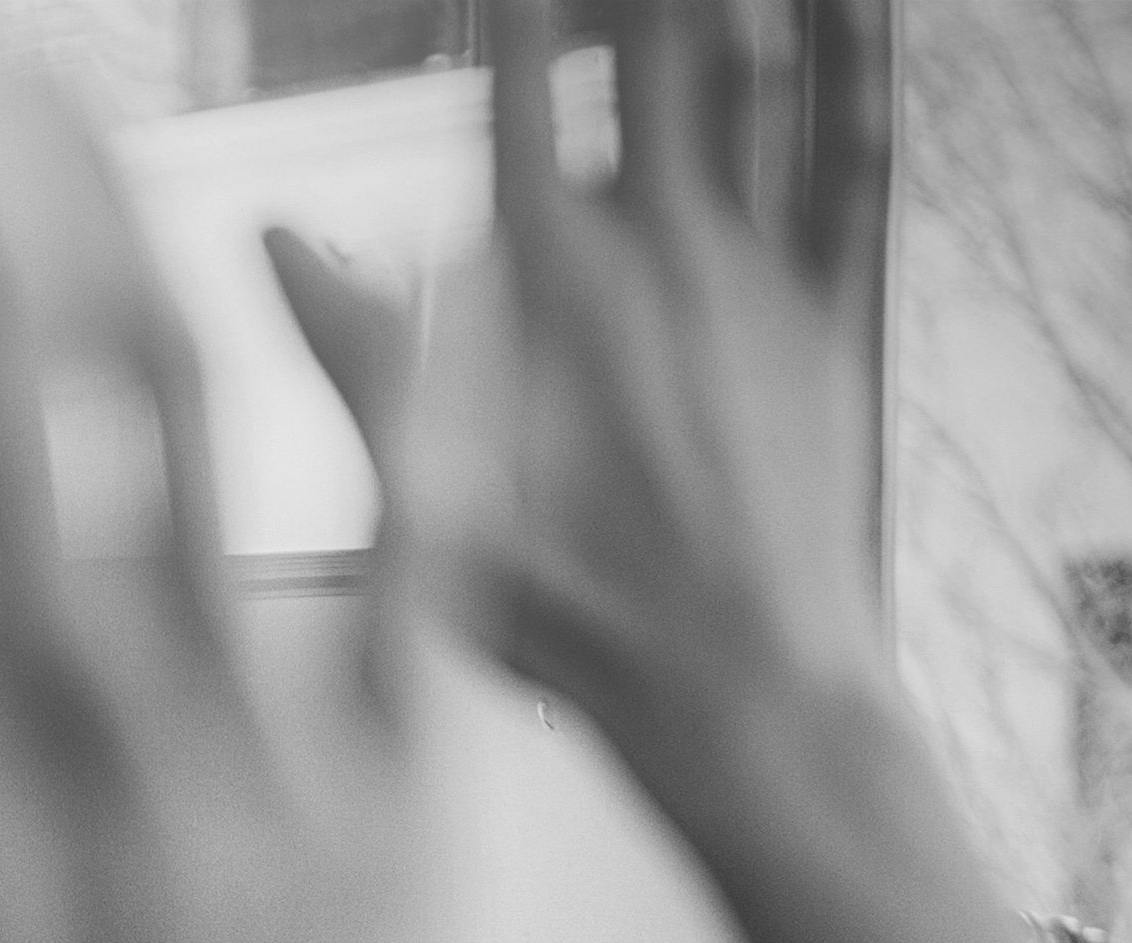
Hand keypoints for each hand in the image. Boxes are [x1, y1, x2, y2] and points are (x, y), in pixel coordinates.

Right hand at [267, 0, 895, 764]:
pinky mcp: (828, 319)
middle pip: (653, 54)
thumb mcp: (420, 485)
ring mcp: (757, 277)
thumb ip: (354, 344)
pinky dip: (858, 71)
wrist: (736, 685)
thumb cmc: (574, 609)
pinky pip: (851, 164)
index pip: (523, 85)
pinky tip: (857, 12)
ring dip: (747, 5)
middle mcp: (659, 249)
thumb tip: (272, 239)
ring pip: (759, 85)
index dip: (520, 7)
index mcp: (551, 279)